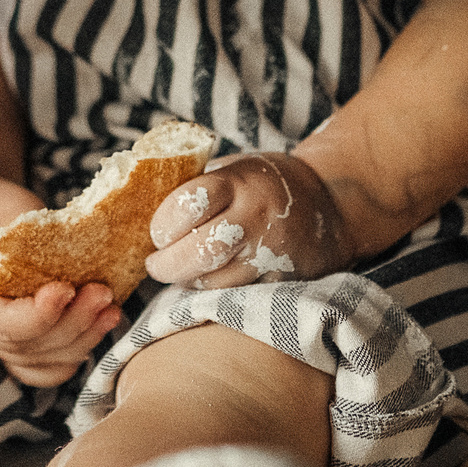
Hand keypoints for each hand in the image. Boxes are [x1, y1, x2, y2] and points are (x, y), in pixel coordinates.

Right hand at [0, 175, 121, 388]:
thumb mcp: (1, 201)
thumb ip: (29, 226)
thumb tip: (71, 241)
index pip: (1, 322)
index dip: (38, 315)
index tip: (65, 289)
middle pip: (27, 345)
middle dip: (73, 323)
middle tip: (104, 293)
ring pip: (40, 360)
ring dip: (81, 340)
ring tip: (111, 310)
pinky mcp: (14, 341)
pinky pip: (42, 368)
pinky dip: (70, 357)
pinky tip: (94, 330)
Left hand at [142, 153, 351, 288]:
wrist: (331, 205)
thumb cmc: (264, 185)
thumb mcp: (235, 168)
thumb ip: (196, 184)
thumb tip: (136, 205)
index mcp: (241, 181)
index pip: (189, 203)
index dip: (163, 223)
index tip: (157, 232)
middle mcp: (258, 218)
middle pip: (200, 252)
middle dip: (167, 264)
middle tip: (156, 265)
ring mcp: (273, 254)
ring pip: (215, 281)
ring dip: (190, 281)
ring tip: (184, 271)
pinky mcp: (283, 284)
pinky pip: (236, 298)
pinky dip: (215, 294)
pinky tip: (212, 281)